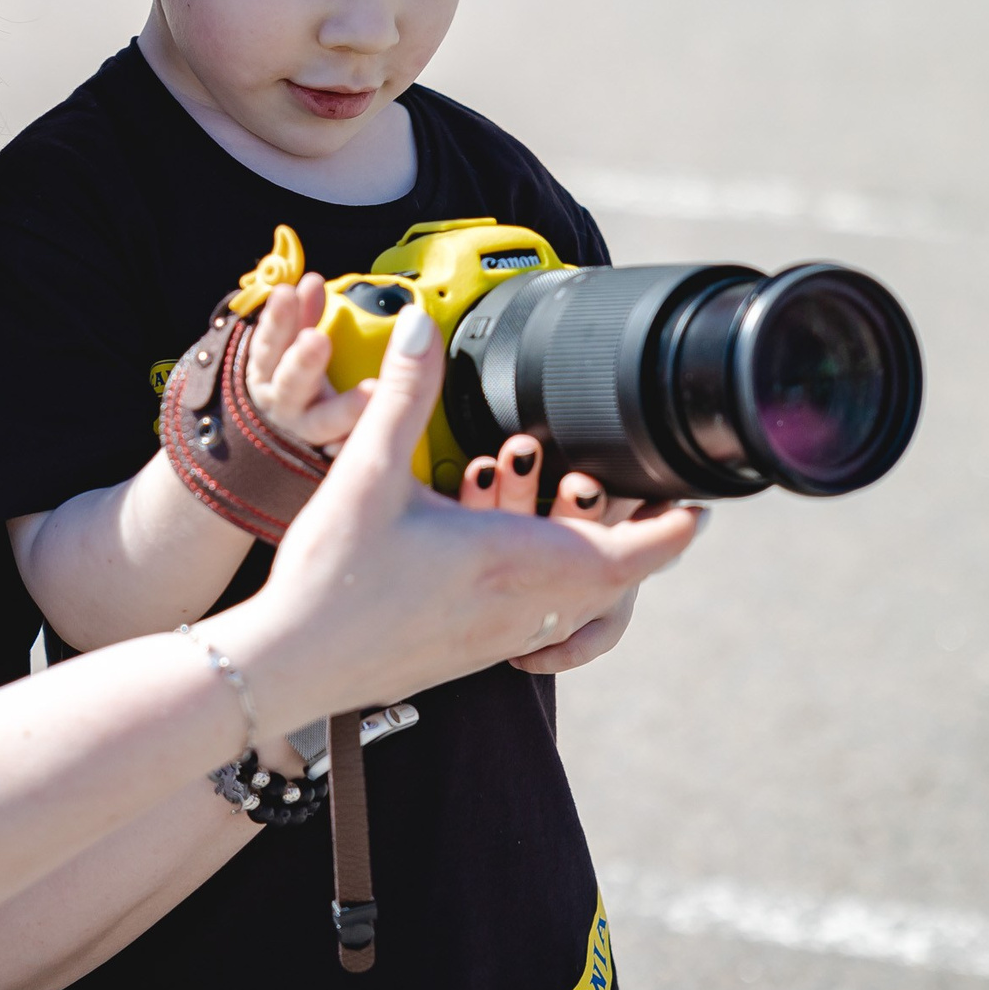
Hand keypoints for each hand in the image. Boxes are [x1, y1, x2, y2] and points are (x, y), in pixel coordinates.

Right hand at [208, 307, 702, 735]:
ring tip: (555, 503)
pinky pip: (541, 620)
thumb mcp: (368, 472)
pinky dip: (548, 583)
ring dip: (582, 554)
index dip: (677, 526)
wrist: (287, 664)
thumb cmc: (331, 579)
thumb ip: (405, 394)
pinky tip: (506, 552)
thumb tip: (421, 325)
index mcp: (519, 561)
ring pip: (579, 601)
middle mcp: (524, 608)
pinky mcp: (473, 654)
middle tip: (613, 480)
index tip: (700, 499)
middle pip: (618, 577)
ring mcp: (501, 639)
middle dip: (626, 527)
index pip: (638, 554)